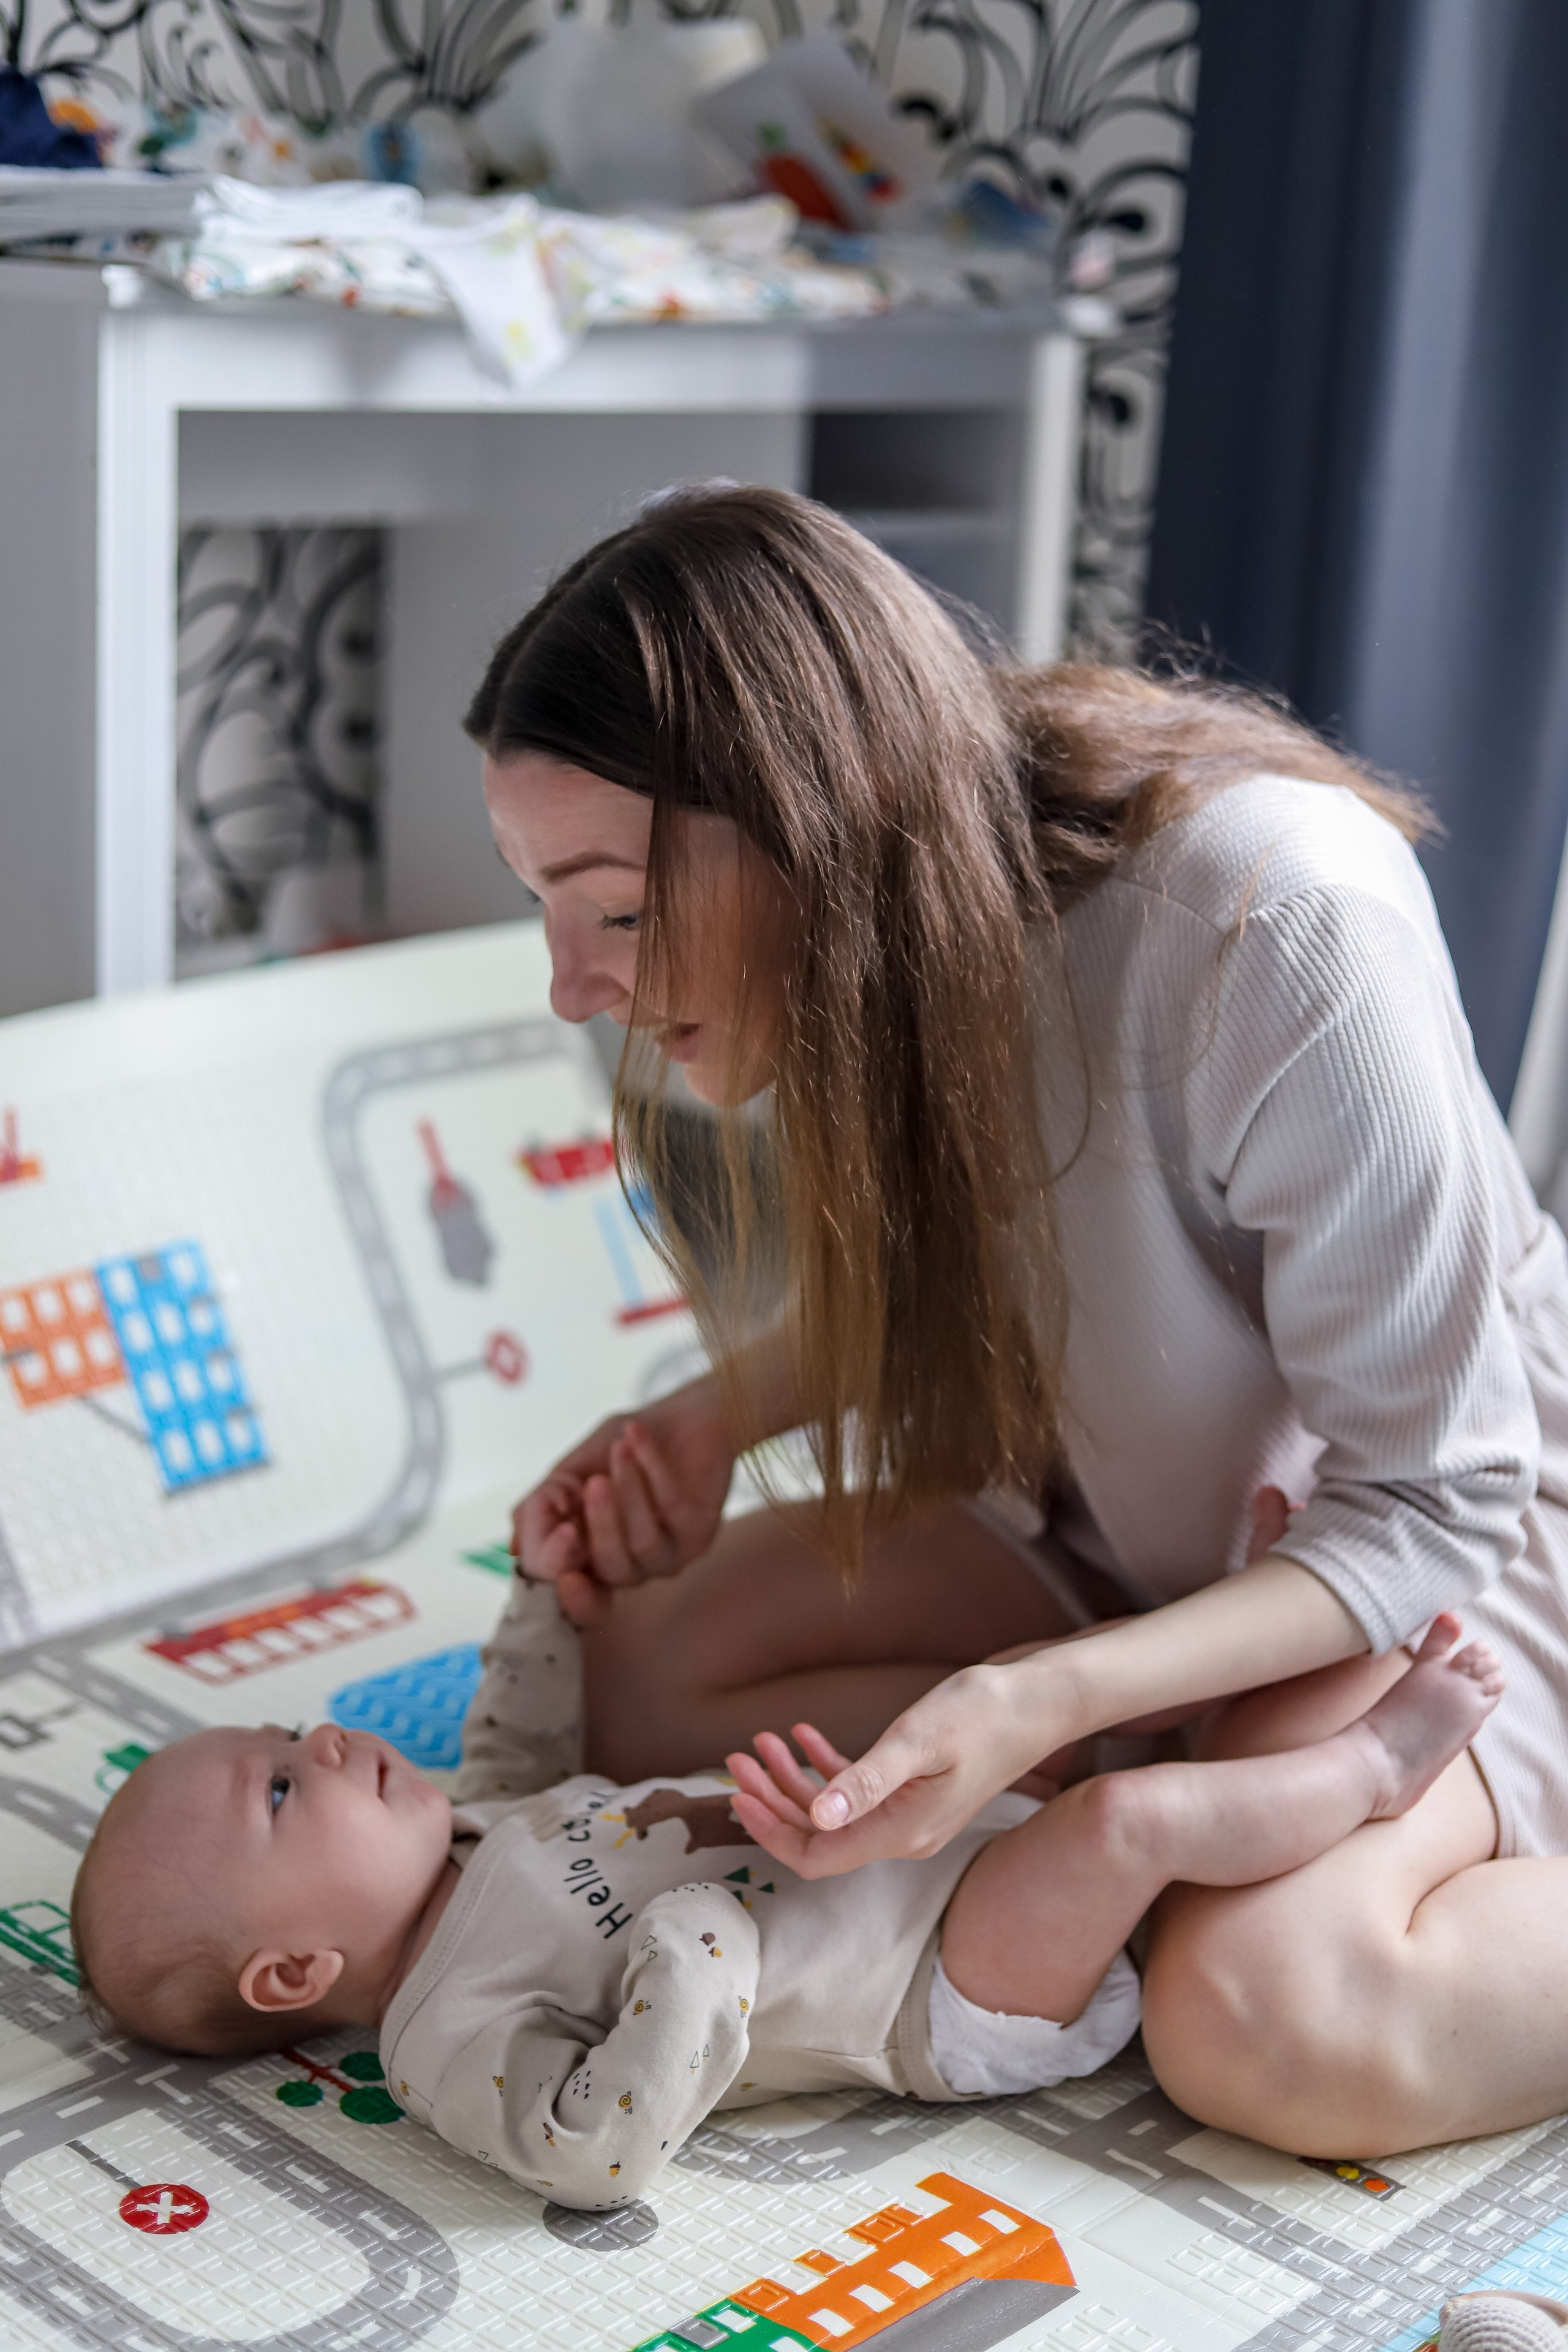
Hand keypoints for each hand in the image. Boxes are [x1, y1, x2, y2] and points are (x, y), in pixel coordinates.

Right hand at [511, 1379, 735, 1626]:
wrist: (682, 1413)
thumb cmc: (623, 1444)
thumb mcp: (573, 1469)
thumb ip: (544, 1506)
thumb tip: (518, 1547)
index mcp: (592, 1559)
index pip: (581, 1599)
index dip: (572, 1593)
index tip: (563, 1553)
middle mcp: (630, 1565)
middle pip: (611, 1571)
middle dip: (600, 1526)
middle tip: (593, 1483)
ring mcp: (667, 1554)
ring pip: (642, 1544)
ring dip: (629, 1492)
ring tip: (619, 1450)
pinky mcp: (701, 1533)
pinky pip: (671, 1511)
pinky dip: (651, 1470)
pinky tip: (637, 1438)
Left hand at [725, 1660, 1043, 1876]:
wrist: (1036, 1703)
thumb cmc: (981, 1714)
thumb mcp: (918, 1740)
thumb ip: (867, 1781)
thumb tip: (818, 1814)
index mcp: (901, 1832)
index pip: (818, 1855)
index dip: (772, 1831)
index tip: (737, 1795)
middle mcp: (903, 1835)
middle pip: (819, 1836)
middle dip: (771, 1801)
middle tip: (736, 1760)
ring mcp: (910, 1816)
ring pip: (833, 1811)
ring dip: (792, 1780)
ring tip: (760, 1741)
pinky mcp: (916, 1793)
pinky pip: (857, 1792)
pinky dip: (825, 1766)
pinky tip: (802, 1735)